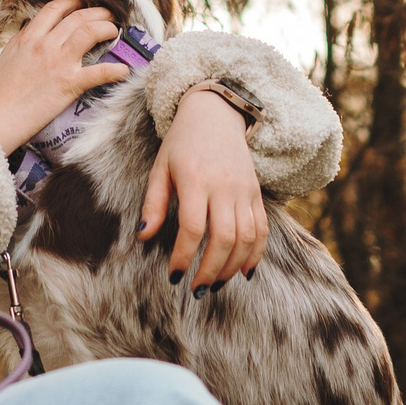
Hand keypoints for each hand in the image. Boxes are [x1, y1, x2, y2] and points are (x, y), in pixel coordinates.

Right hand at [0, 0, 128, 152]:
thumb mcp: (4, 59)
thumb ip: (19, 43)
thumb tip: (29, 31)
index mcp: (28, 39)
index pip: (54, 9)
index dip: (72, 2)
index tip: (82, 3)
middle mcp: (45, 45)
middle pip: (77, 17)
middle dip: (97, 11)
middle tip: (107, 14)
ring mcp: (58, 63)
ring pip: (89, 32)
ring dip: (107, 28)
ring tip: (115, 30)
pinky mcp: (69, 85)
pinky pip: (98, 72)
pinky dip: (114, 70)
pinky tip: (124, 70)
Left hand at [141, 89, 267, 293]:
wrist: (216, 115)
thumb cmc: (182, 144)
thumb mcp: (160, 168)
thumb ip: (153, 203)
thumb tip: (143, 237)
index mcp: (195, 179)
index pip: (193, 227)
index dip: (183, 256)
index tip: (173, 275)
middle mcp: (223, 186)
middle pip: (224, 238)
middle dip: (210, 270)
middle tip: (196, 290)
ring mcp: (244, 190)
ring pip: (246, 238)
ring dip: (232, 267)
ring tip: (215, 285)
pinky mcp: (256, 193)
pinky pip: (262, 229)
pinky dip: (256, 254)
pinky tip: (244, 272)